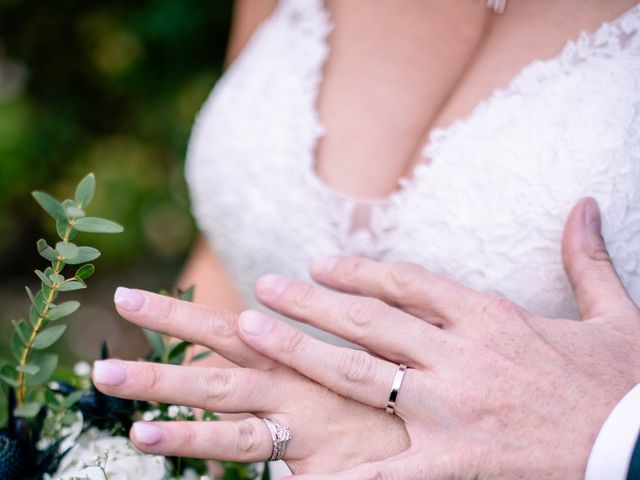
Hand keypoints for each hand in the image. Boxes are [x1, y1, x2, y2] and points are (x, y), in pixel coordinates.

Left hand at [92, 288, 408, 472]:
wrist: (426, 441)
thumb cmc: (380, 404)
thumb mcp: (342, 369)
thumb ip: (301, 354)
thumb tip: (258, 342)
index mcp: (290, 354)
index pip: (224, 326)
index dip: (178, 312)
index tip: (133, 299)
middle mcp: (282, 375)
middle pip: (216, 344)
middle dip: (166, 322)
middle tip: (120, 300)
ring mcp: (286, 411)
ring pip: (214, 392)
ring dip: (158, 382)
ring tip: (104, 375)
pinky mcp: (296, 449)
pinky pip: (235, 444)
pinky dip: (190, 440)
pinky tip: (144, 435)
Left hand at [236, 198, 639, 478]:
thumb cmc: (625, 385)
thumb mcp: (614, 314)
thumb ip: (586, 257)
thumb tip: (586, 203)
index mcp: (490, 317)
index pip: (407, 283)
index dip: (358, 271)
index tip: (319, 263)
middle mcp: (461, 355)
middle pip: (369, 320)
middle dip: (310, 302)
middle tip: (264, 288)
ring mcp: (452, 407)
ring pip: (359, 371)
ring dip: (302, 349)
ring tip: (253, 333)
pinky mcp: (455, 460)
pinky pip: (384, 468)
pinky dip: (338, 468)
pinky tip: (295, 465)